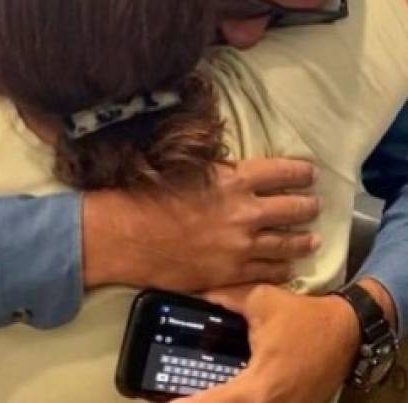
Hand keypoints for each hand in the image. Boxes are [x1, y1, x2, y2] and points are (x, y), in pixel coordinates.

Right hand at [82, 158, 319, 290]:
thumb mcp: (188, 170)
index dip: (301, 172)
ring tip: (313, 239)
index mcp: (235, 179)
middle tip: (314, 205)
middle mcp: (247, 212)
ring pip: (288, 243)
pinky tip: (289, 267)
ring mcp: (243, 246)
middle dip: (308, 205)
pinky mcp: (234, 273)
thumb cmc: (151, 195)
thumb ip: (219, 171)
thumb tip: (238, 171)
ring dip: (303, 239)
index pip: (283, 172)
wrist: (130, 236)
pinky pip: (271, 271)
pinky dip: (284, 268)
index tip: (309, 173)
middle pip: (294, 208)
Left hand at [176, 285, 359, 402]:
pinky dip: (239, 402)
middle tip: (168, 400)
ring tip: (188, 396)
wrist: (347, 331)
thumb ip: (225, 298)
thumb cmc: (301, 316)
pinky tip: (221, 395)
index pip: (218, 402)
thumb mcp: (260, 300)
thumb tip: (195, 294)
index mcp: (261, 385)